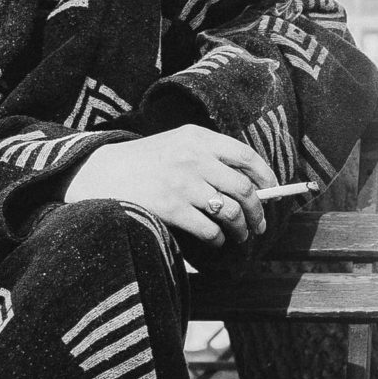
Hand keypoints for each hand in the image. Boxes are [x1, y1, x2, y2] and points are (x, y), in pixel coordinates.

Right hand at [62, 125, 277, 246]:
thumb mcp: (177, 144)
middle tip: (259, 224)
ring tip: (240, 235)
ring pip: (231, 211)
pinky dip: (218, 240)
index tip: (274, 191)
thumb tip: (251, 184)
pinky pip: (210, 230)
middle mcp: (193, 157)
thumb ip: (209, 155)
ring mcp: (182, 183)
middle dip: (258, 211)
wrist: (103, 172)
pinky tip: (215, 241)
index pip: (245, 155)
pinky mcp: (171, 208)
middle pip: (244, 187)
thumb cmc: (146, 161)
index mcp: (197, 137)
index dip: (266, 175)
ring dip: (241, 229)